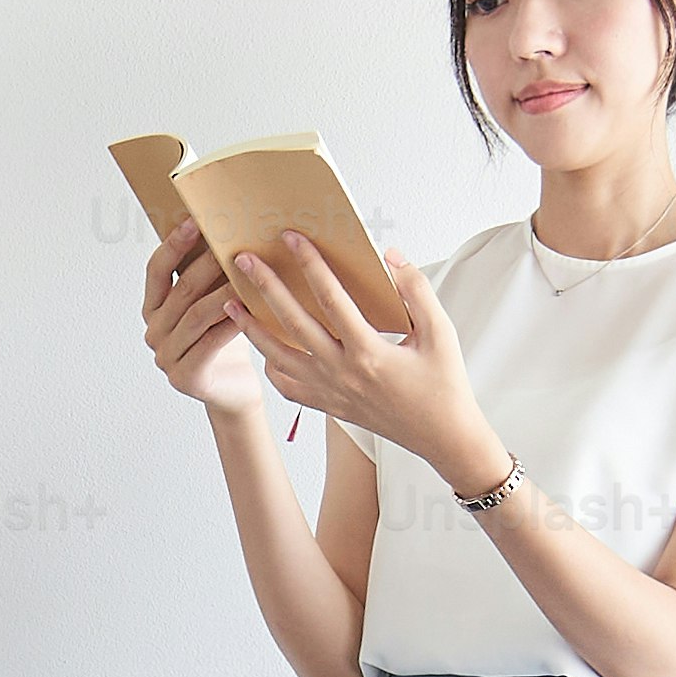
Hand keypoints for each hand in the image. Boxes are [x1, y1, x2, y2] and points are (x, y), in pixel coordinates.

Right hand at [140, 217, 269, 413]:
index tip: (194, 221)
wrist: (233, 391)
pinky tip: (249, 307)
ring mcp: (166, 357)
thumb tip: (225, 231)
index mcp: (152, 311)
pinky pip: (211, 342)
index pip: (156, 270)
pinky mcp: (185, 376)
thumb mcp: (210, 306)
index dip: (174, 244)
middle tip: (232, 243)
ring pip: (198, 315)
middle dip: (208, 264)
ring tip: (247, 272)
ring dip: (224, 290)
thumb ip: (206, 279)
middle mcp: (154, 333)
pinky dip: (231, 322)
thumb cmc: (224, 341)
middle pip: (182, 291)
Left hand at [231, 232, 491, 478]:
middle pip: (292, 323)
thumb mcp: (441, 334)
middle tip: (244, 260)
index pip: (331, 299)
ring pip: (278, 357)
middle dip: (265, 288)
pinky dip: (270, 365)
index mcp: (369, 353)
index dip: (311, 264)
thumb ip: (416, 291)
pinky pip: (287, 386)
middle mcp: (342, 374)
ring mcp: (330, 393)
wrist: (444, 438)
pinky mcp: (328, 406)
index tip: (292, 238)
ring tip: (231, 303)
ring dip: (252, 328)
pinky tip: (263, 347)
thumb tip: (390, 256)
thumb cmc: (444, 384)